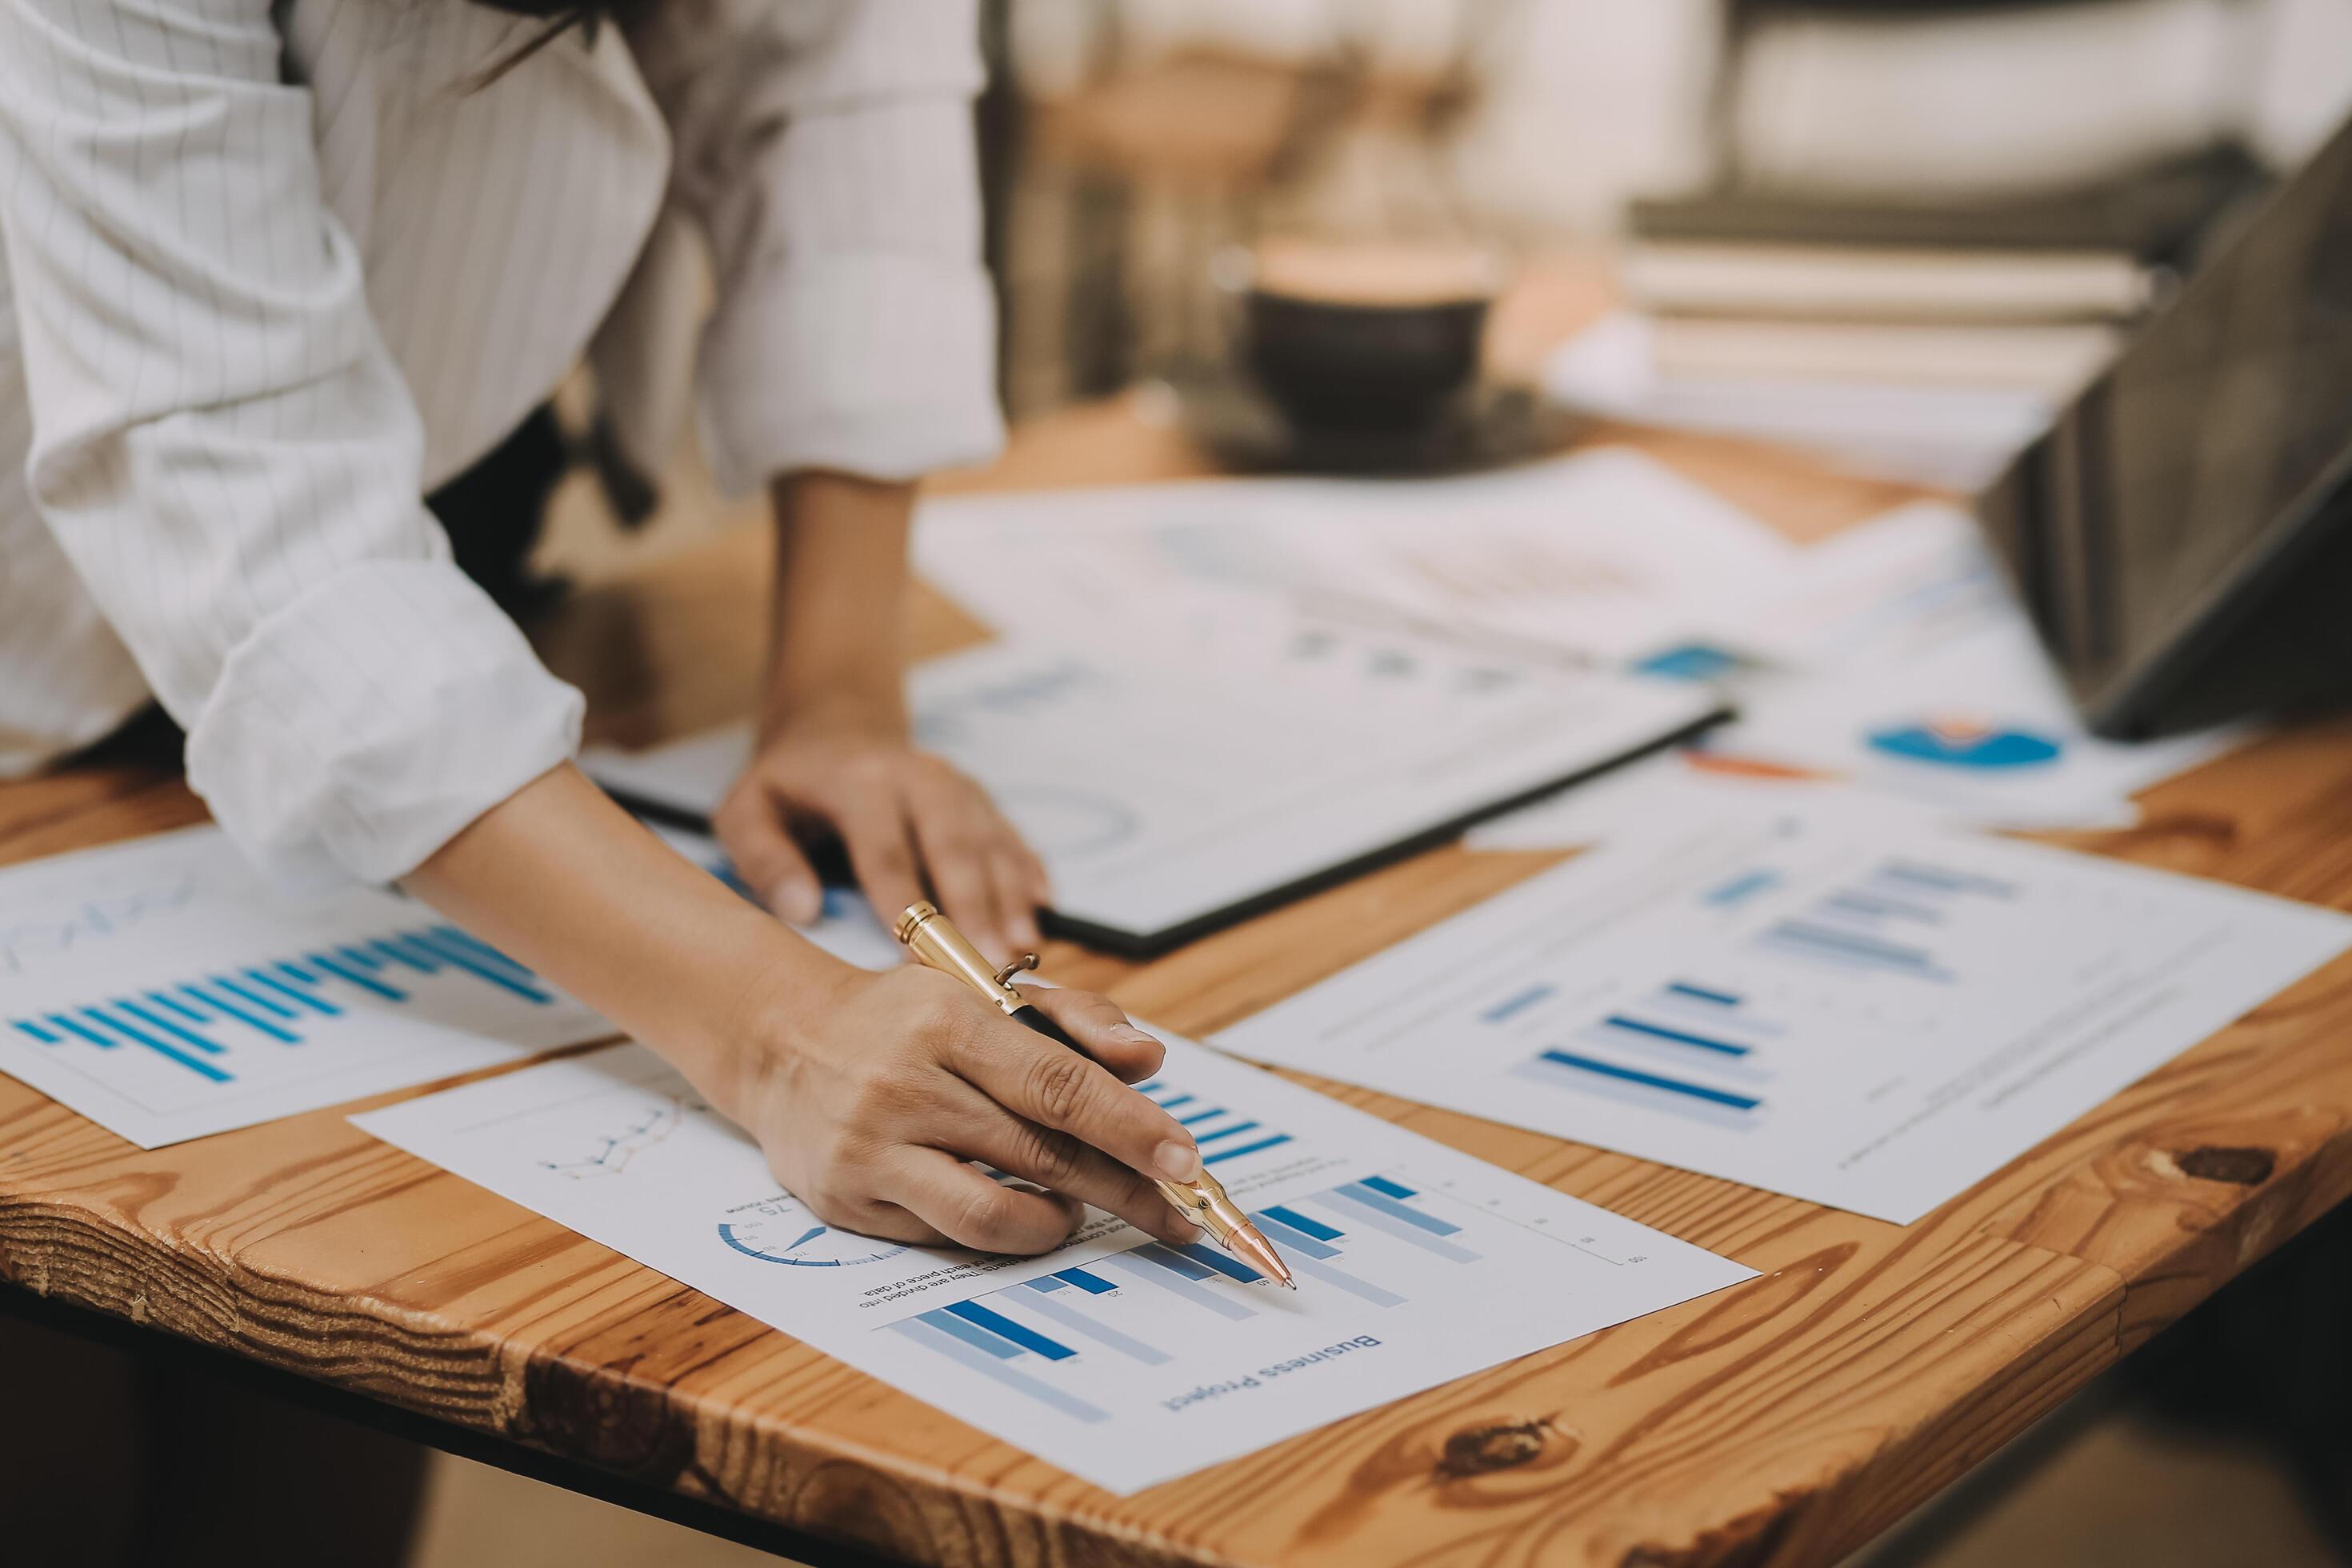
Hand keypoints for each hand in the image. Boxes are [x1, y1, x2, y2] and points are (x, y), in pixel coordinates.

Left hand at [714, 699, 1050, 959]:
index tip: (917, 957)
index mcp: (860, 783)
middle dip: (974, 905)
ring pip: (990, 842)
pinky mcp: (980, 799)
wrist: (836, 725)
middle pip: (953, 845)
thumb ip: (764, 859)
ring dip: (1010, 896)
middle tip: (988, 961)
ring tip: (1022, 947)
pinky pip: (1011, 836)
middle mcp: (919, 778)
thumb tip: (803, 910)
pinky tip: (1043, 908)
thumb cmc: (788, 784)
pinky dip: (1029, 871)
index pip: (885, 851)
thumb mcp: (746, 810)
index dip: (904, 905)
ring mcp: (957, 787)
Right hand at [731, 961, 1206, 1253]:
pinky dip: (1002, 1231)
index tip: (1186, 1161)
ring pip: (994, 1214)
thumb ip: (1076, 1019)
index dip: (1129, 1126)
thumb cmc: (906, 1019)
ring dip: (1059, 1221)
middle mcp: (903, 1084)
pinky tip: (1020, 1212)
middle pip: (1041, 1154)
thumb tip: (1149, 1062)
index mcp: (947, 1020)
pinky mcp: (847, 1200)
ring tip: (1079, 1208)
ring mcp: (870, 1148)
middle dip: (1125, 1189)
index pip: (1058, 1083)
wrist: (784, 1043)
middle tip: (1178, 1215)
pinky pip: (948, 1237)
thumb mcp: (986, 992)